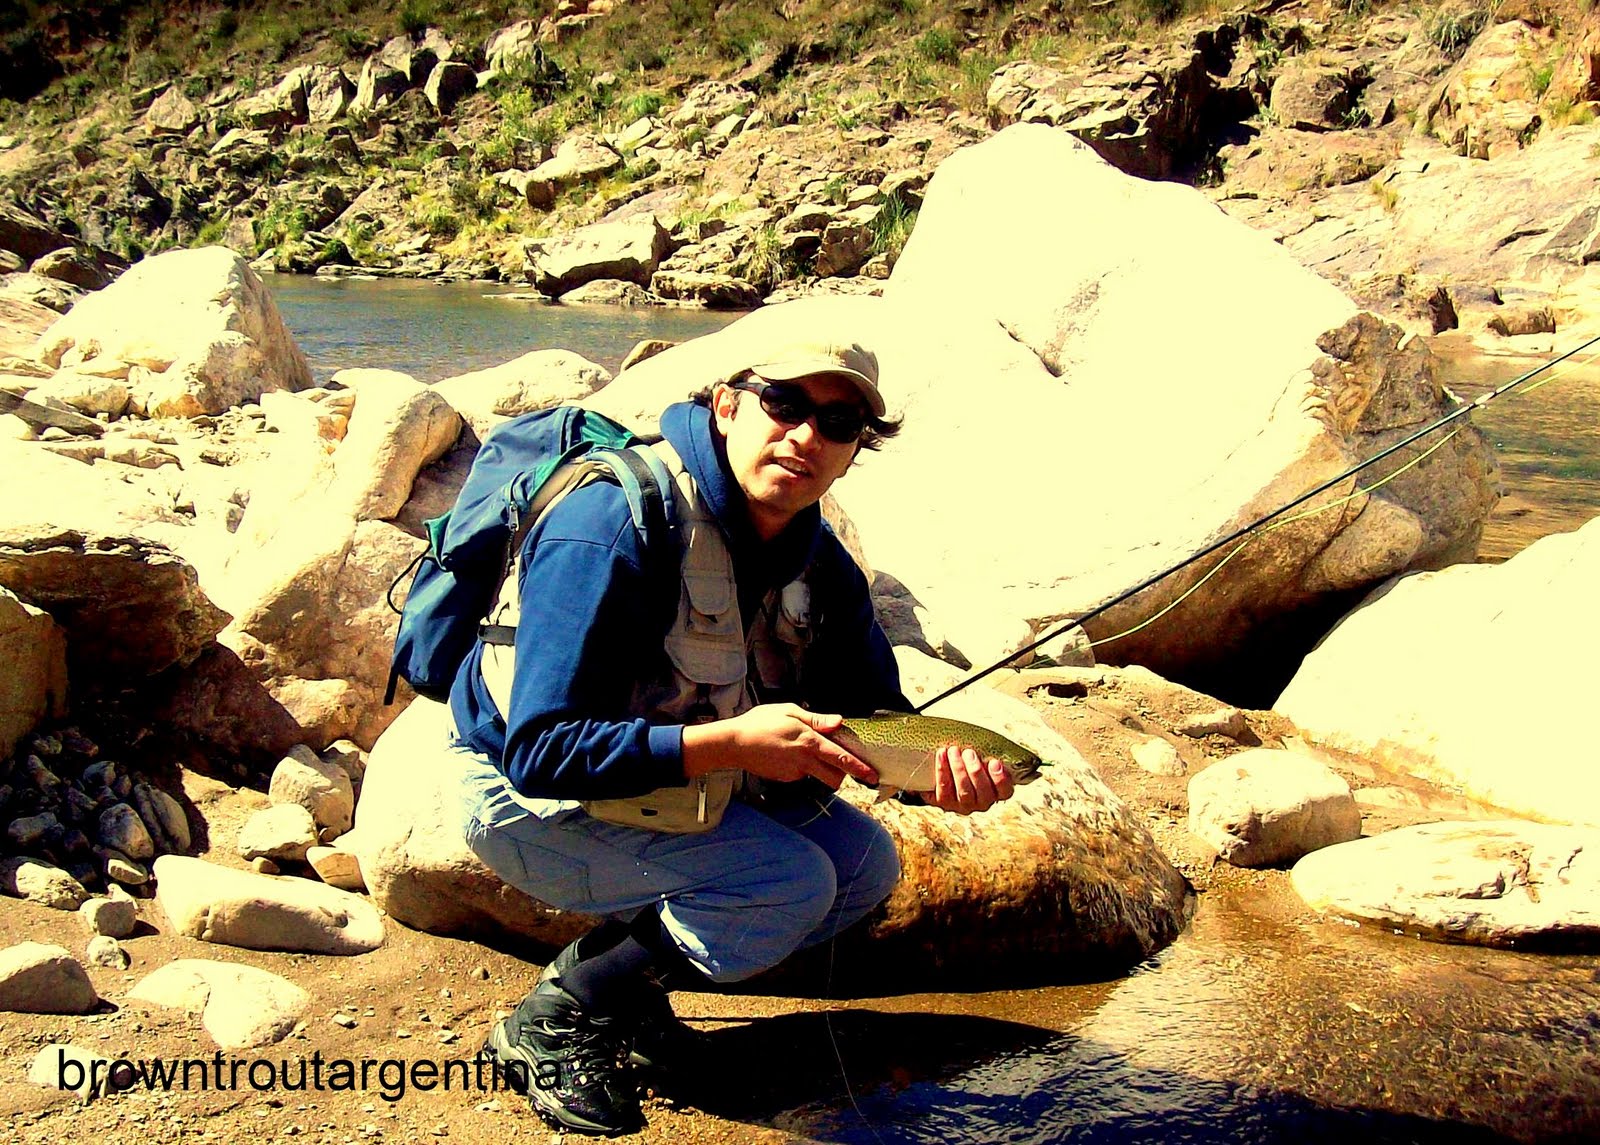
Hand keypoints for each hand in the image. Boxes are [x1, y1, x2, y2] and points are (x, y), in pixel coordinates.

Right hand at [681, 704, 877, 790]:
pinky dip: (802, 767)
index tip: (872, 776)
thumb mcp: (790, 711)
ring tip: (805, 751)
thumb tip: (839, 722)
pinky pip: (802, 774)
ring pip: (818, 776)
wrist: (733, 743)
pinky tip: (787, 754)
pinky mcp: (784, 778)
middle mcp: (804, 760)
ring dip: (822, 769)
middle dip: (843, 775)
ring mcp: (794, 772)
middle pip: (835, 777)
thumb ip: (817, 719)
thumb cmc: (760, 722)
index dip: (859, 768)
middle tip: (842, 765)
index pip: (842, 758)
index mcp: (809, 742)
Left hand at [923, 745, 1014, 814]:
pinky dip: (942, 770)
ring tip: (953, 751)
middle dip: (976, 771)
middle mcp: (982, 802)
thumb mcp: (980, 756)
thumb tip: (986, 741)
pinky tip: (941, 755)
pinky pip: (944, 789)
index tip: (994, 762)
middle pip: (983, 791)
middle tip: (969, 752)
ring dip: (959, 769)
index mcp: (996, 791)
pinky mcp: (945, 803)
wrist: (941, 773)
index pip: (1005, 790)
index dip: (1001, 779)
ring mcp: (964, 805)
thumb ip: (986, 754)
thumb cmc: (967, 761)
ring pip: (964, 791)